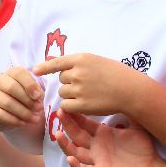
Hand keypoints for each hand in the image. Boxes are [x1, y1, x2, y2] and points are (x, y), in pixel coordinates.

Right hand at [0, 66, 43, 130]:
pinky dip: (14, 120)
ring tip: (34, 119)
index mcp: (11, 73)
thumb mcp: (35, 95)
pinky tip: (23, 123)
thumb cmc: (26, 101)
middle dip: (27, 100)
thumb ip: (37, 92)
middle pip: (11, 87)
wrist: (15, 117)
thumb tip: (37, 96)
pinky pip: (0, 115)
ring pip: (7, 102)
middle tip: (38, 109)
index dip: (30, 85)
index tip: (39, 97)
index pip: (19, 73)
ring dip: (23, 112)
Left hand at [34, 53, 148, 117]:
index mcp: (81, 59)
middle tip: (87, 85)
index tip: (35, 70)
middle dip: (70, 83)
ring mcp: (78, 88)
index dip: (45, 67)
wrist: (129, 89)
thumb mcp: (97, 61)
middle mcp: (77, 72)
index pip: (57, 62)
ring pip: (63, 93)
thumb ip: (80, 64)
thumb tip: (61, 69)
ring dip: (71, 95)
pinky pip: (66, 106)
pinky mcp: (80, 104)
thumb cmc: (117, 74)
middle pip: (61, 80)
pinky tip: (84, 105)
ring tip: (89, 94)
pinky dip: (71, 107)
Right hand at [55, 110, 157, 166]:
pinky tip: (70, 159)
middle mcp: (97, 146)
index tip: (67, 103)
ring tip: (57, 134)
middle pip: (76, 134)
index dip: (75, 115)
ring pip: (76, 152)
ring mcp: (98, 159)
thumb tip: (129, 93)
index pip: (84, 123)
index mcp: (103, 135)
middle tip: (59, 112)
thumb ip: (129, 112)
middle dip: (67, 124)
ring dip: (65, 144)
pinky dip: (76, 166)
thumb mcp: (136, 126)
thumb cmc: (144, 148)